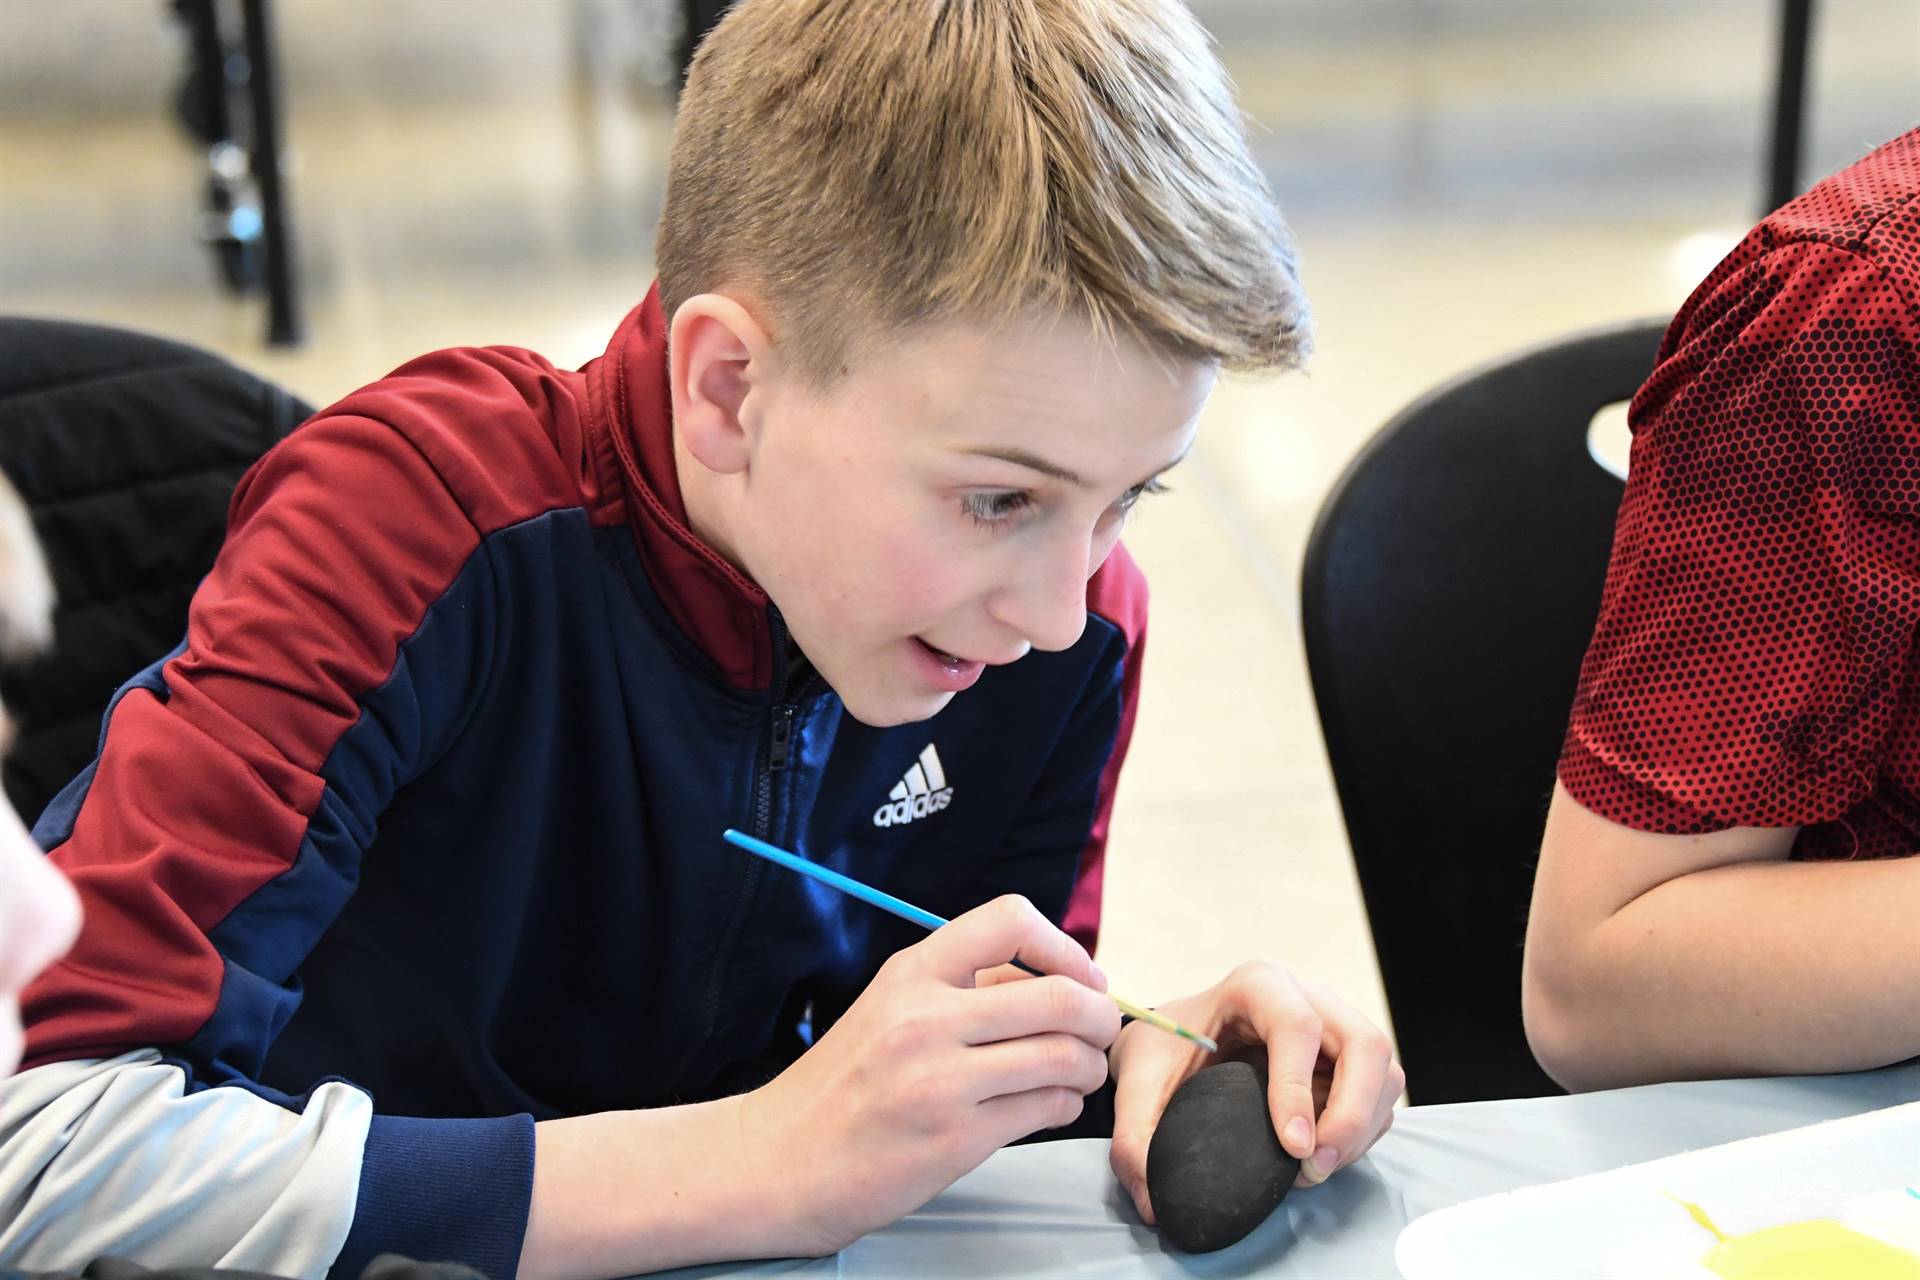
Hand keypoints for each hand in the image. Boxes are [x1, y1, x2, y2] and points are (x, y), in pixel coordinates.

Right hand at [739, 895, 1122, 1254]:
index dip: (1064, 947)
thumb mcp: (890, 1008)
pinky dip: (1067, 1105)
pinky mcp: (956, 1139)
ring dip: (1090, 1066)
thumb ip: (962, 989)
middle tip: (1102, 1030)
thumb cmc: (843, 1084)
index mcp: (912, 972)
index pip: (1011, 920)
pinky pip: (1047, 1108)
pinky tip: (1052, 1105)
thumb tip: (1056, 978)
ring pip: (1064, 1056)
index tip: (1078, 977)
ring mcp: (941, 1081)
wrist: (781, 1159)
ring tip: (1080, 1074)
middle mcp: (927, 1018)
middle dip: (1101, 1014)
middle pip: (1059, 995)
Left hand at [1107, 960, 1402, 1222]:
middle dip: (1350, 1113)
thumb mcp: (1137, 1079)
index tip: (1290, 1146)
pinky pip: (1381, 1097)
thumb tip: (1153, 1203)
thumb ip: (1133, 1137)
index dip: (1299, 1086)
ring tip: (1314, 1170)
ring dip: (1360, 1128)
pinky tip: (1320, 1158)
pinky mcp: (1350, 1061)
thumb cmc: (1164, 1046)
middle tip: (1314, 1165)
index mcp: (1257, 985)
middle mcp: (1308, 996)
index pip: (1296, 1025)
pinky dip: (1362, 1134)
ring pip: (1384, 1071)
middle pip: (1365, 1044)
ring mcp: (1336, 1026)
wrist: (1175, 1038)